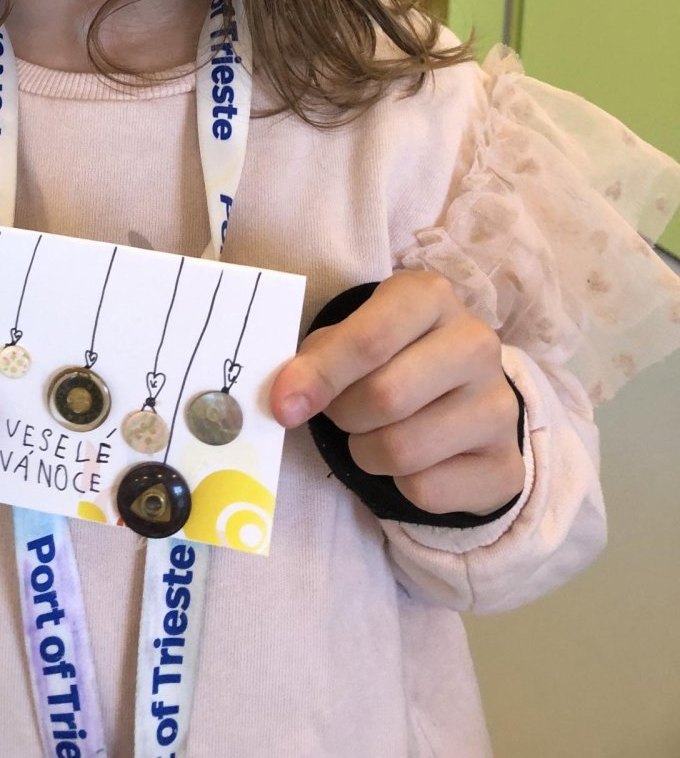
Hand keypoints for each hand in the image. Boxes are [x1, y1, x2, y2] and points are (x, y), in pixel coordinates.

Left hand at [270, 271, 523, 517]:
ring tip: (375, 434)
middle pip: (385, 397)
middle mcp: (476, 344)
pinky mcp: (506, 465)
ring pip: (403, 450)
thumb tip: (284, 400)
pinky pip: (427, 490)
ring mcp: (500, 406)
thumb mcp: (352, 337)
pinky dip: (399, 486)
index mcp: (430, 297)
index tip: (283, 404)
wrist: (459, 397)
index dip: (320, 375)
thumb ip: (317, 359)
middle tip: (341, 412)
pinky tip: (414, 460)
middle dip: (344, 415)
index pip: (370, 338)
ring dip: (367, 452)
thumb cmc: (389, 357)